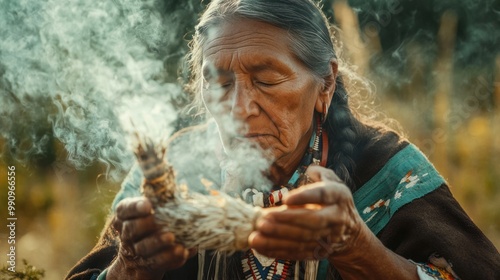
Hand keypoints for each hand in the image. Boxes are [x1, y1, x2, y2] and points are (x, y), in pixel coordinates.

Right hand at [106, 197, 194, 279]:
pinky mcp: (148, 264)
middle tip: (159, 221)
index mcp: (126, 216)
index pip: (125, 209)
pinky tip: (183, 251)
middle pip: (131, 229)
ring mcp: (136, 251)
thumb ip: (164, 201)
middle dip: (145, 225)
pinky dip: (170, 257)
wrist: (143, 256)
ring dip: (158, 242)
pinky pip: (158, 262)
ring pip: (143, 247)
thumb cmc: (154, 223)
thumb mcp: (155, 210)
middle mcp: (127, 234)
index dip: (135, 207)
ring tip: (172, 237)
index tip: (148, 205)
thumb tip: (185, 191)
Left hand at [248, 166, 365, 260]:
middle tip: (263, 219)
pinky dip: (278, 251)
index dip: (305, 196)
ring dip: (277, 239)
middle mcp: (336, 217)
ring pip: (303, 240)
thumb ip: (318, 173)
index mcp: (338, 196)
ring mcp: (328, 237)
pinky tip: (260, 247)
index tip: (285, 198)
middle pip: (312, 221)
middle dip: (286, 221)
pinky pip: (297, 253)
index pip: (322, 195)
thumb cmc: (333, 200)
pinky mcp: (319, 252)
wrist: (349, 231)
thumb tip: (308, 171)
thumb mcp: (331, 180)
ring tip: (256, 236)